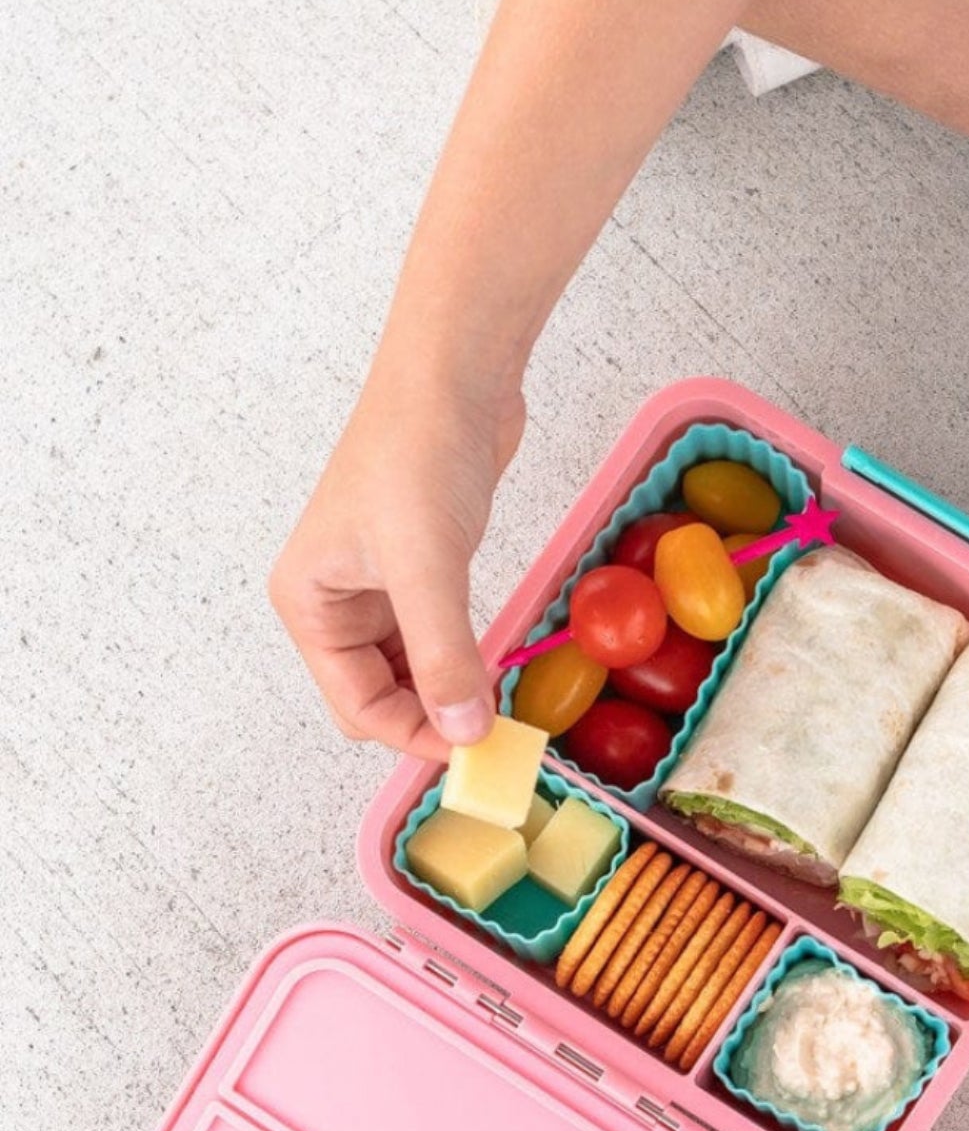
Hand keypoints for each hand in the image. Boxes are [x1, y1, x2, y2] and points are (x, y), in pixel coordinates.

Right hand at [269, 361, 524, 759]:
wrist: (454, 377)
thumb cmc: (419, 454)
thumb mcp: (427, 565)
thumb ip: (442, 654)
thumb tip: (464, 733)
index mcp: (308, 603)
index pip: (355, 705)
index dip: (413, 736)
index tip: (474, 753)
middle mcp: (332, 602)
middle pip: (376, 698)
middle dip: (428, 721)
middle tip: (491, 738)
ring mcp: (375, 589)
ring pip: (408, 674)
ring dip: (448, 695)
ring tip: (497, 706)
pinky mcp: (418, 574)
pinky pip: (433, 642)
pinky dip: (461, 662)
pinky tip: (492, 667)